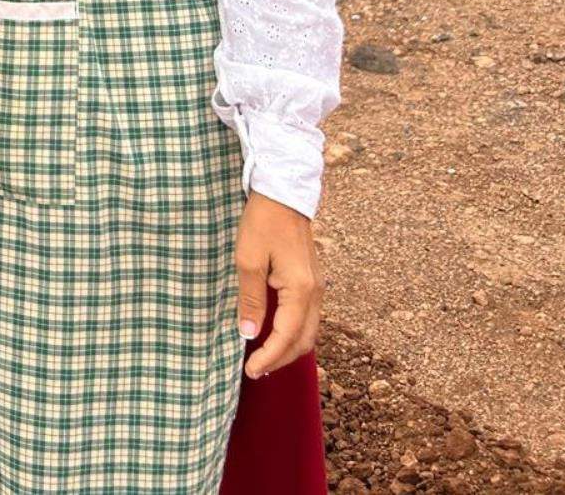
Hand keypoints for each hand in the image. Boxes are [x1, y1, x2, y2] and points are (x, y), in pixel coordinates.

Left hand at [234, 192, 320, 378]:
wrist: (283, 194)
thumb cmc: (262, 223)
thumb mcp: (248, 260)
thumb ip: (251, 299)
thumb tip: (249, 333)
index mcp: (301, 289)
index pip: (287, 336)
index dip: (269, 357)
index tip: (250, 370)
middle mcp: (315, 293)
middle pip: (304, 341)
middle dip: (280, 359)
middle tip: (255, 370)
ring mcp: (317, 288)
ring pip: (308, 332)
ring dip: (288, 348)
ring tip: (262, 357)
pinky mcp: (312, 282)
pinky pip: (306, 318)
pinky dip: (292, 333)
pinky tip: (273, 333)